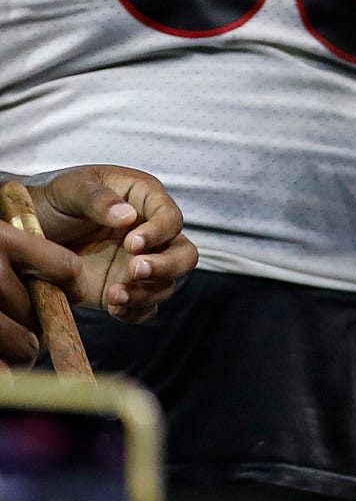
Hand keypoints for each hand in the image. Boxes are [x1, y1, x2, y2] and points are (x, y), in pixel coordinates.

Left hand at [0, 167, 194, 360]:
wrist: (26, 232)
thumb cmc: (51, 199)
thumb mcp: (70, 188)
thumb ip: (98, 199)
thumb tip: (129, 216)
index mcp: (144, 201)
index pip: (170, 218)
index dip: (158, 232)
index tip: (132, 244)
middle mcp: (150, 234)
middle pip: (184, 254)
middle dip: (166, 266)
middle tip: (135, 270)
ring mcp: (137, 264)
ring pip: (167, 284)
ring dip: (146, 293)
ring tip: (114, 295)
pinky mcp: (122, 288)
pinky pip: (144, 307)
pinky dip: (135, 312)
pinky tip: (114, 306)